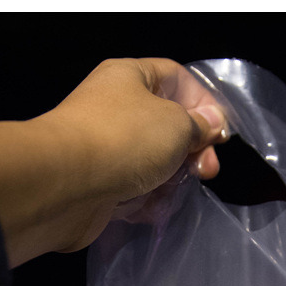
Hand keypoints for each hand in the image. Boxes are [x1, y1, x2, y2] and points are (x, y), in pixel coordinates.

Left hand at [0, 58, 228, 266]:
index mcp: (131, 77)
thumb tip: (210, 125)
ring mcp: (106, 147)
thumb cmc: (125, 140)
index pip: (178, 79)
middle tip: (204, 171)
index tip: (220, 135)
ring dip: (169, 179)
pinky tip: (148, 208)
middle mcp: (116, 107)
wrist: (65, 184)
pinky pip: (134, 188)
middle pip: (168, 125)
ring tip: (168, 191)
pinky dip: (145, 199)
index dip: (204, 103)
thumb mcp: (177, 124)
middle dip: (191, 150)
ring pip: (153, 161)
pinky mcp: (99, 183)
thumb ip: (200, 124)